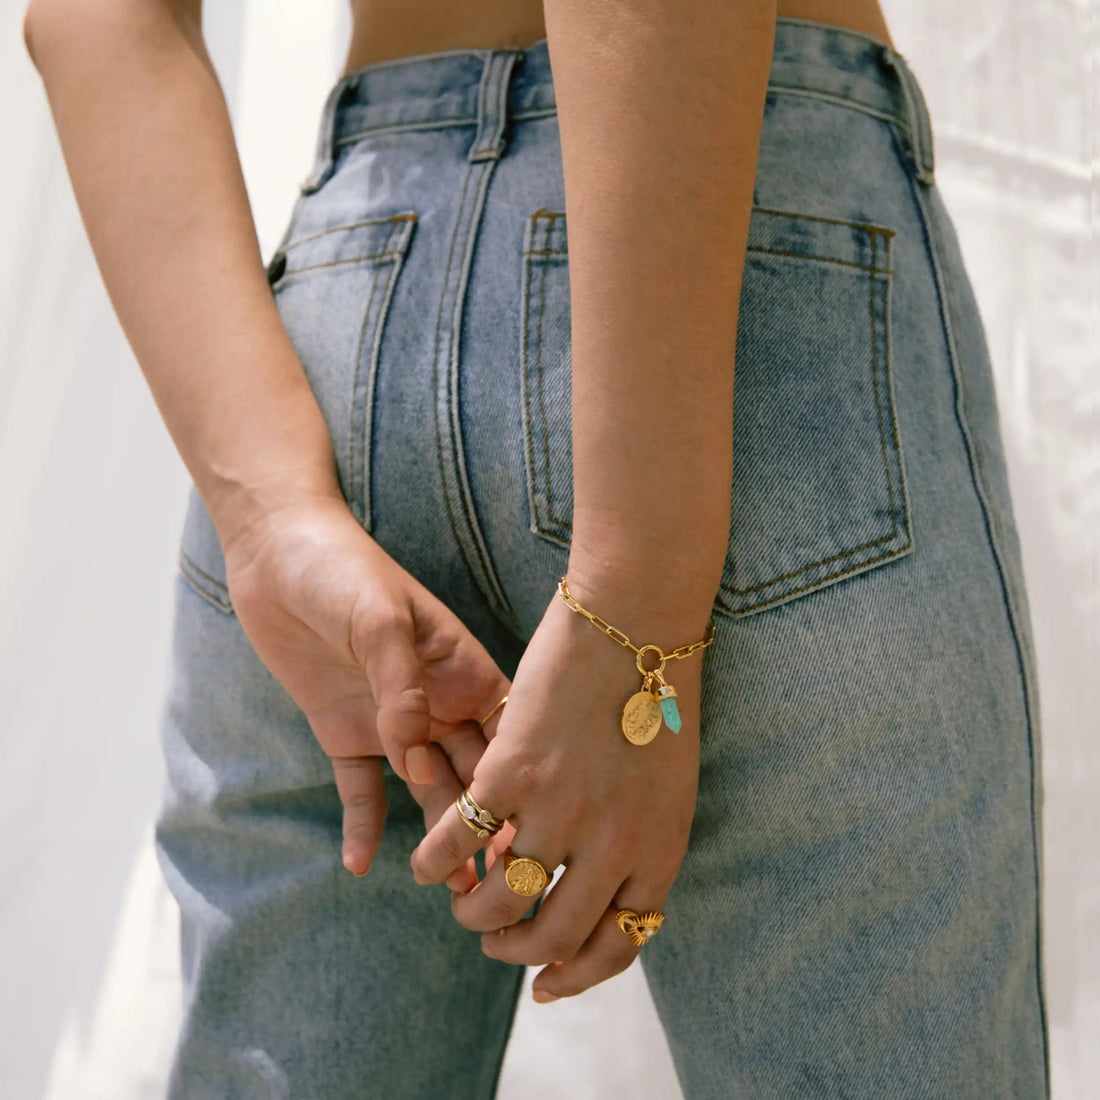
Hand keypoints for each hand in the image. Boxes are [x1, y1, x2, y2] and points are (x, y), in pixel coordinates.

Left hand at [217, 488, 511, 880]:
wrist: (276, 552)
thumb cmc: (343, 568)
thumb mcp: (381, 616)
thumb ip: (401, 684)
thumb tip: (412, 752)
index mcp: (464, 670)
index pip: (507, 733)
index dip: (522, 780)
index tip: (533, 830)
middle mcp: (439, 703)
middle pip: (474, 774)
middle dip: (487, 825)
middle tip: (500, 882)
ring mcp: (394, 722)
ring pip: (427, 791)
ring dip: (438, 838)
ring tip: (450, 890)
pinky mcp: (347, 732)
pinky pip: (362, 788)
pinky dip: (363, 824)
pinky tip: (359, 864)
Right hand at [409, 581, 703, 1000]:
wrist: (637, 623)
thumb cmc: (658, 696)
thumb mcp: (669, 787)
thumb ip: (639, 845)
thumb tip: (603, 893)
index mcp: (658, 852)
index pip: (618, 945)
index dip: (577, 975)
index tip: (546, 985)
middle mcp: (612, 847)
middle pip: (551, 936)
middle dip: (515, 953)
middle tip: (493, 943)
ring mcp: (560, 812)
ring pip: (499, 900)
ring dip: (471, 914)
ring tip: (461, 904)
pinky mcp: (511, 773)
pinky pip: (457, 841)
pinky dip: (433, 862)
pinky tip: (425, 863)